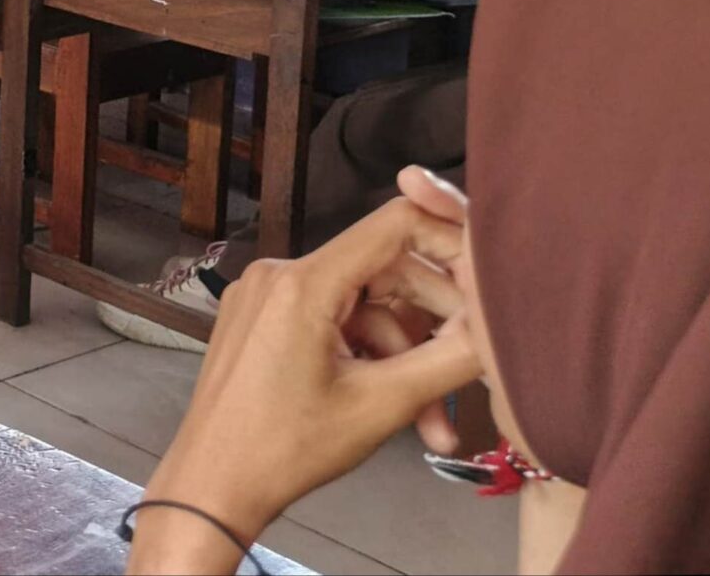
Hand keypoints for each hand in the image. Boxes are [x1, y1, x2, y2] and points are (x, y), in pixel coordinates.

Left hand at [129, 193, 476, 570]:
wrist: (213, 485)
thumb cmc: (287, 447)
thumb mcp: (383, 405)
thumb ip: (449, 358)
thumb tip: (496, 324)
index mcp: (303, 281)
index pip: (393, 225)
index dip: (450, 239)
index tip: (489, 273)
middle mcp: (279, 274)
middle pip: (383, 274)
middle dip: (433, 328)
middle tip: (472, 371)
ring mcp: (266, 297)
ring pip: (363, 310)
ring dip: (403, 360)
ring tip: (432, 427)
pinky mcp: (262, 321)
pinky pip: (332, 323)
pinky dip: (367, 360)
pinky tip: (395, 409)